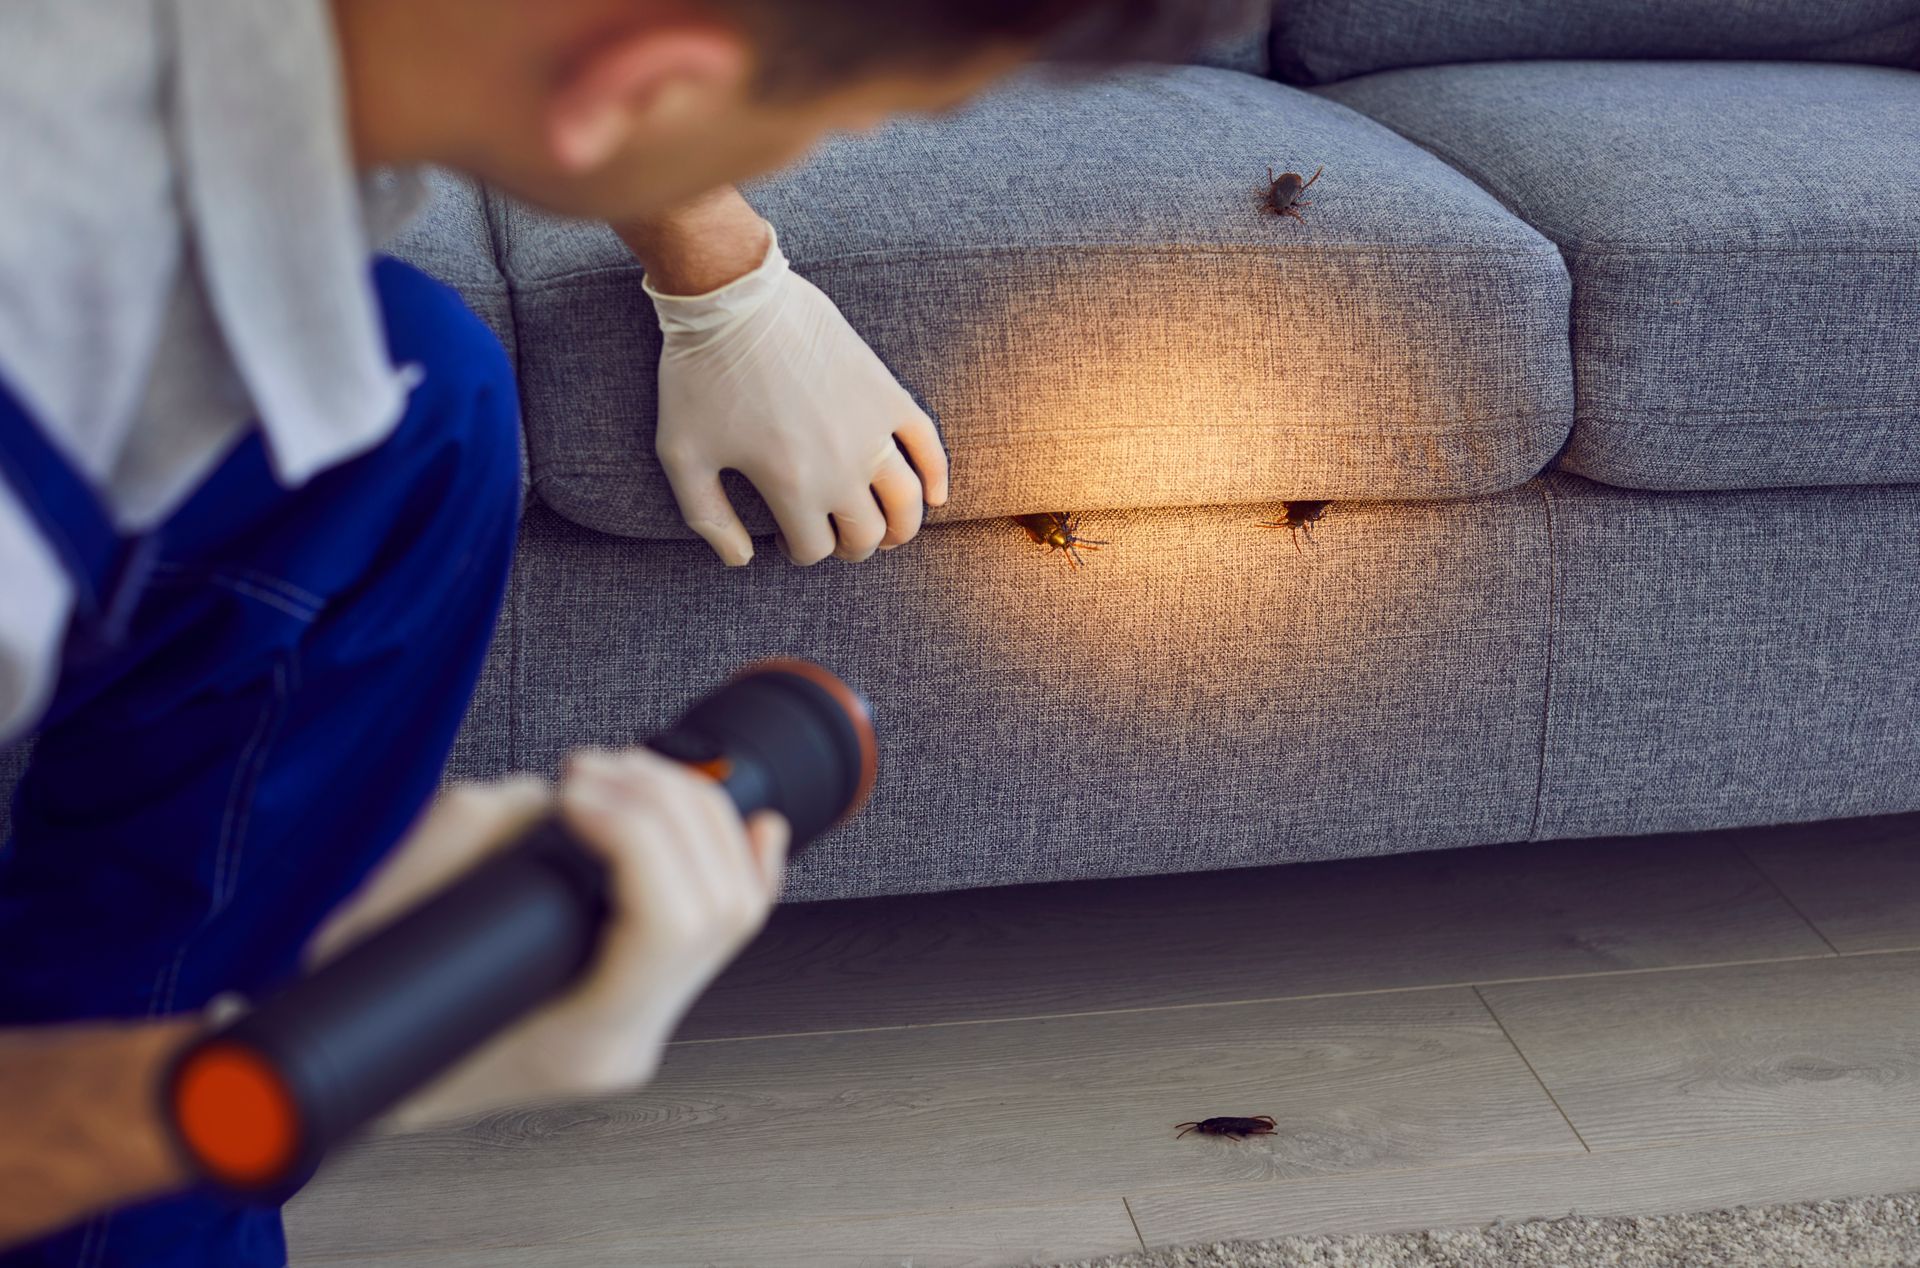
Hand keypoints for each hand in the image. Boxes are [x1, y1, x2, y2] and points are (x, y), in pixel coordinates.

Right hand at [306, 755, 789, 1127]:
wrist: (363, 1077)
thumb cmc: (365, 1015)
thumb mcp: (377, 932)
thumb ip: (454, 848)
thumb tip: (535, 797)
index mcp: (579, 1043)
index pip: (668, 926)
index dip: (633, 834)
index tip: (569, 792)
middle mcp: (632, 1036)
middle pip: (716, 901)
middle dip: (660, 807)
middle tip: (585, 768)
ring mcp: (652, 1018)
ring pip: (736, 902)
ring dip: (687, 815)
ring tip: (613, 772)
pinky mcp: (650, 990)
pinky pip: (735, 922)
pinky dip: (744, 861)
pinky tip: (755, 821)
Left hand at [647, 226, 949, 566]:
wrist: (734, 299)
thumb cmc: (700, 376)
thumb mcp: (681, 455)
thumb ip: (707, 517)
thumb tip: (742, 560)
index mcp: (793, 487)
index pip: (815, 548)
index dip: (800, 553)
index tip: (786, 540)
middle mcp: (842, 468)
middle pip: (866, 535)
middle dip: (850, 547)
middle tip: (832, 537)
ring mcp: (872, 430)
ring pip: (907, 502)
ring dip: (901, 528)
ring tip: (888, 532)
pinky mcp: (886, 394)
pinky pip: (928, 444)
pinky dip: (938, 476)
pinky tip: (936, 496)